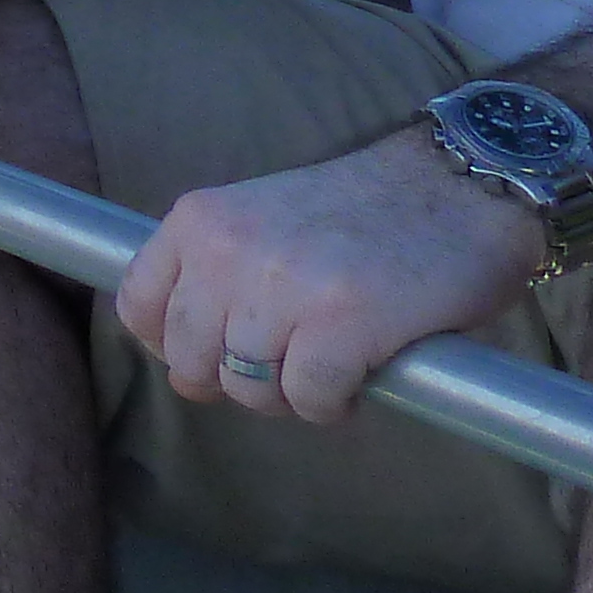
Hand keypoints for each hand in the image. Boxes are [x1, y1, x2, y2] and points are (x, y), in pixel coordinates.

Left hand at [114, 128, 546, 424]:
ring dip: (288, 397)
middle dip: (233, 382)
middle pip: (190, 358)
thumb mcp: (260, 218)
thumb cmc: (361, 212)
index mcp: (200, 220)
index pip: (138, 304)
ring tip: (327, 371)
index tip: (209, 358)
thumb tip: (181, 356)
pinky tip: (358, 380)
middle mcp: (228, 250)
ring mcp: (283, 287)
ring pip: (248, 387)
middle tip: (282, 372)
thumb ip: (216, 270)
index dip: (168, 347)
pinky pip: (308, 399)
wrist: (455, 186)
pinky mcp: (342, 323)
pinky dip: (331, 406)